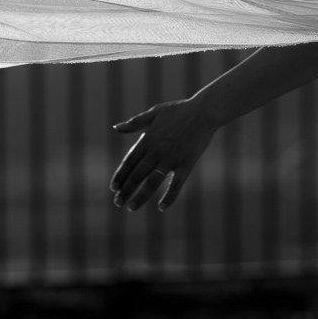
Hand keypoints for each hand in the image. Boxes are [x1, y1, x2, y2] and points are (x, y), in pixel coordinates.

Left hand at [110, 97, 217, 211]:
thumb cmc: (179, 111)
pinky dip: (169, 197)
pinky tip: (161, 207)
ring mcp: (171, 159)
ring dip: (141, 197)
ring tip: (131, 207)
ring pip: (152, 183)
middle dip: (126, 190)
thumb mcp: (154, 113)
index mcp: (148, 139)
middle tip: (118, 202)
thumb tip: (115, 128)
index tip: (113, 188)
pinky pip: (176, 185)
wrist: (204, 112)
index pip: (129, 162)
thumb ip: (135, 123)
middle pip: (137, 175)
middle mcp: (157, 151)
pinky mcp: (186, 164)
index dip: (120, 176)